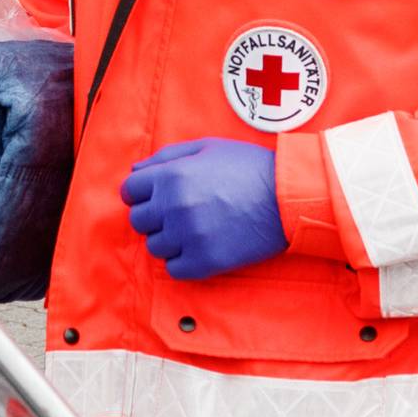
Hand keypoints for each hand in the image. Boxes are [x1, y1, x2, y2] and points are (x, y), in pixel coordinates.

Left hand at [121, 138, 285, 280]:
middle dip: (154, 216)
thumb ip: (165, 156)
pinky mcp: (205, 261)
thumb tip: (135, 170)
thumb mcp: (207, 147)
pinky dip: (182, 261)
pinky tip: (200, 247)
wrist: (288, 196)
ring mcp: (189, 236)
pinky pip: (174, 269)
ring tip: (194, 229)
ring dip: (169, 239)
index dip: (141, 193)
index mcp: (172, 176)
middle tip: (178, 213)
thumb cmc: (249, 167)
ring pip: (155, 247)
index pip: (129, 191)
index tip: (156, 197)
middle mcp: (174, 206)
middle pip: (138, 221)